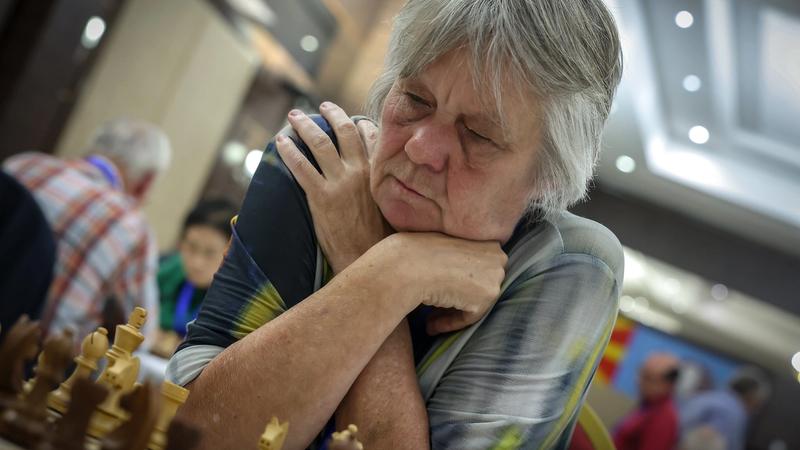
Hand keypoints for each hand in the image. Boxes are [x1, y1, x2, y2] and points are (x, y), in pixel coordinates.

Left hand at [276, 103, 390, 273]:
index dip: (359, 124)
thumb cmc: (381, 238)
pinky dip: (289, 152)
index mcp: (378, 173)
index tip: (352, 119)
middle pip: (345, 132)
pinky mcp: (321, 197)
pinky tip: (280, 142)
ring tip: (294, 116)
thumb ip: (385, 187)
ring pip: (320, 144)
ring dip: (305, 126)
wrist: (366, 257)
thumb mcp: (392, 205)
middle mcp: (360, 172)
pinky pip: (301, 167)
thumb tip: (382, 181)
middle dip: (332, 114)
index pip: (371, 136)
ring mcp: (339, 183)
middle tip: (322, 106)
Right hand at [358, 232, 507, 333]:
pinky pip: (469, 317)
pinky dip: (450, 323)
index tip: (440, 290)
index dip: (458, 282)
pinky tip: (430, 326)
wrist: (408, 264)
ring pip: (475, 302)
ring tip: (429, 321)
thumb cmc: (415, 252)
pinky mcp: (486, 297)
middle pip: (480, 285)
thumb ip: (456, 257)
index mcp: (487, 239)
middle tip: (434, 310)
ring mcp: (495, 277)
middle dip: (459, 298)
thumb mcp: (441, 244)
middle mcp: (498, 257)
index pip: (479, 268)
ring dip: (452, 312)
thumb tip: (454, 276)